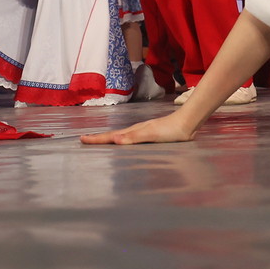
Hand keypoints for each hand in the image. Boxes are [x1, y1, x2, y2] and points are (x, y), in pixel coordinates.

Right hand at [80, 111, 197, 144]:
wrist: (187, 124)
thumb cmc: (170, 130)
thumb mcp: (152, 135)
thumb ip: (135, 137)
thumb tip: (116, 140)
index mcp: (134, 131)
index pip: (111, 136)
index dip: (97, 139)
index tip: (82, 139)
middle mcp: (136, 130)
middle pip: (113, 135)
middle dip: (99, 138)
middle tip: (85, 140)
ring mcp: (143, 132)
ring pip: (121, 136)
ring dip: (109, 139)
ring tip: (100, 142)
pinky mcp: (150, 135)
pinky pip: (130, 139)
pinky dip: (122, 141)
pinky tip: (125, 144)